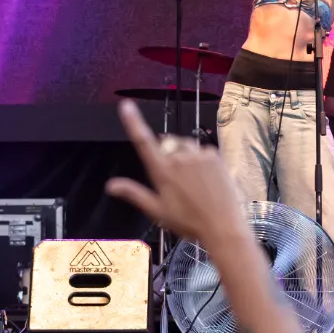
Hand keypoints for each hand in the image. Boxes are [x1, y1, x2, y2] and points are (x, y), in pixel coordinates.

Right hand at [105, 101, 248, 246]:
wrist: (223, 227)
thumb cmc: (188, 222)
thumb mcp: (157, 210)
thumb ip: (134, 194)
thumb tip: (110, 185)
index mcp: (162, 171)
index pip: (144, 141)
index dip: (133, 122)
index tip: (126, 105)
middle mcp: (179, 158)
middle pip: (167, 144)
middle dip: (167, 154)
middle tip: (176, 181)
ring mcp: (198, 155)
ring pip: (185, 146)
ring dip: (184, 156)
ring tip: (193, 183)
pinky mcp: (215, 155)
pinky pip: (203, 150)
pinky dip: (201, 160)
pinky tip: (206, 180)